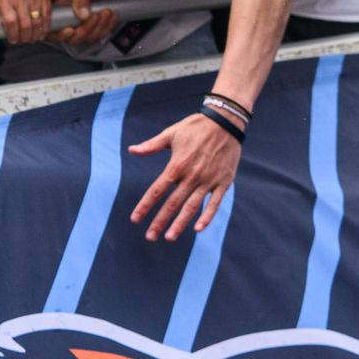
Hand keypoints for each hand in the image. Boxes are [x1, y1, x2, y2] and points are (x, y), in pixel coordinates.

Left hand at [0, 0, 51, 44]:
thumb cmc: (7, 5)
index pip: (10, 22)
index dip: (13, 35)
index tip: (13, 41)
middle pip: (25, 25)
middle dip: (24, 38)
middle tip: (23, 41)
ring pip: (37, 23)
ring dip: (35, 35)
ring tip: (31, 39)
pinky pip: (46, 17)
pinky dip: (44, 29)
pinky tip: (40, 34)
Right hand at [59, 0, 119, 47]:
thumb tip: (83, 15)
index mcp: (58, 16)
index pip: (52, 33)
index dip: (60, 35)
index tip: (70, 29)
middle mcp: (67, 27)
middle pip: (73, 39)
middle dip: (86, 29)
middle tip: (96, 14)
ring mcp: (81, 32)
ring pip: (88, 39)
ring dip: (99, 27)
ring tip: (106, 11)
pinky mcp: (93, 34)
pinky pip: (100, 37)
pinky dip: (108, 27)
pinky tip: (113, 15)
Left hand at [128, 113, 241, 240]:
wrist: (226, 121)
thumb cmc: (195, 127)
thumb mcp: (171, 134)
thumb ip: (151, 146)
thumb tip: (131, 150)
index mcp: (177, 165)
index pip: (157, 190)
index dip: (145, 206)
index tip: (135, 219)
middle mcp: (192, 176)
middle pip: (173, 204)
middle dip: (160, 221)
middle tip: (150, 237)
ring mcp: (209, 180)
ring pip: (192, 207)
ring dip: (180, 223)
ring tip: (169, 237)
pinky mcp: (223, 182)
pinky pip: (215, 203)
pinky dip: (207, 216)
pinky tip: (198, 229)